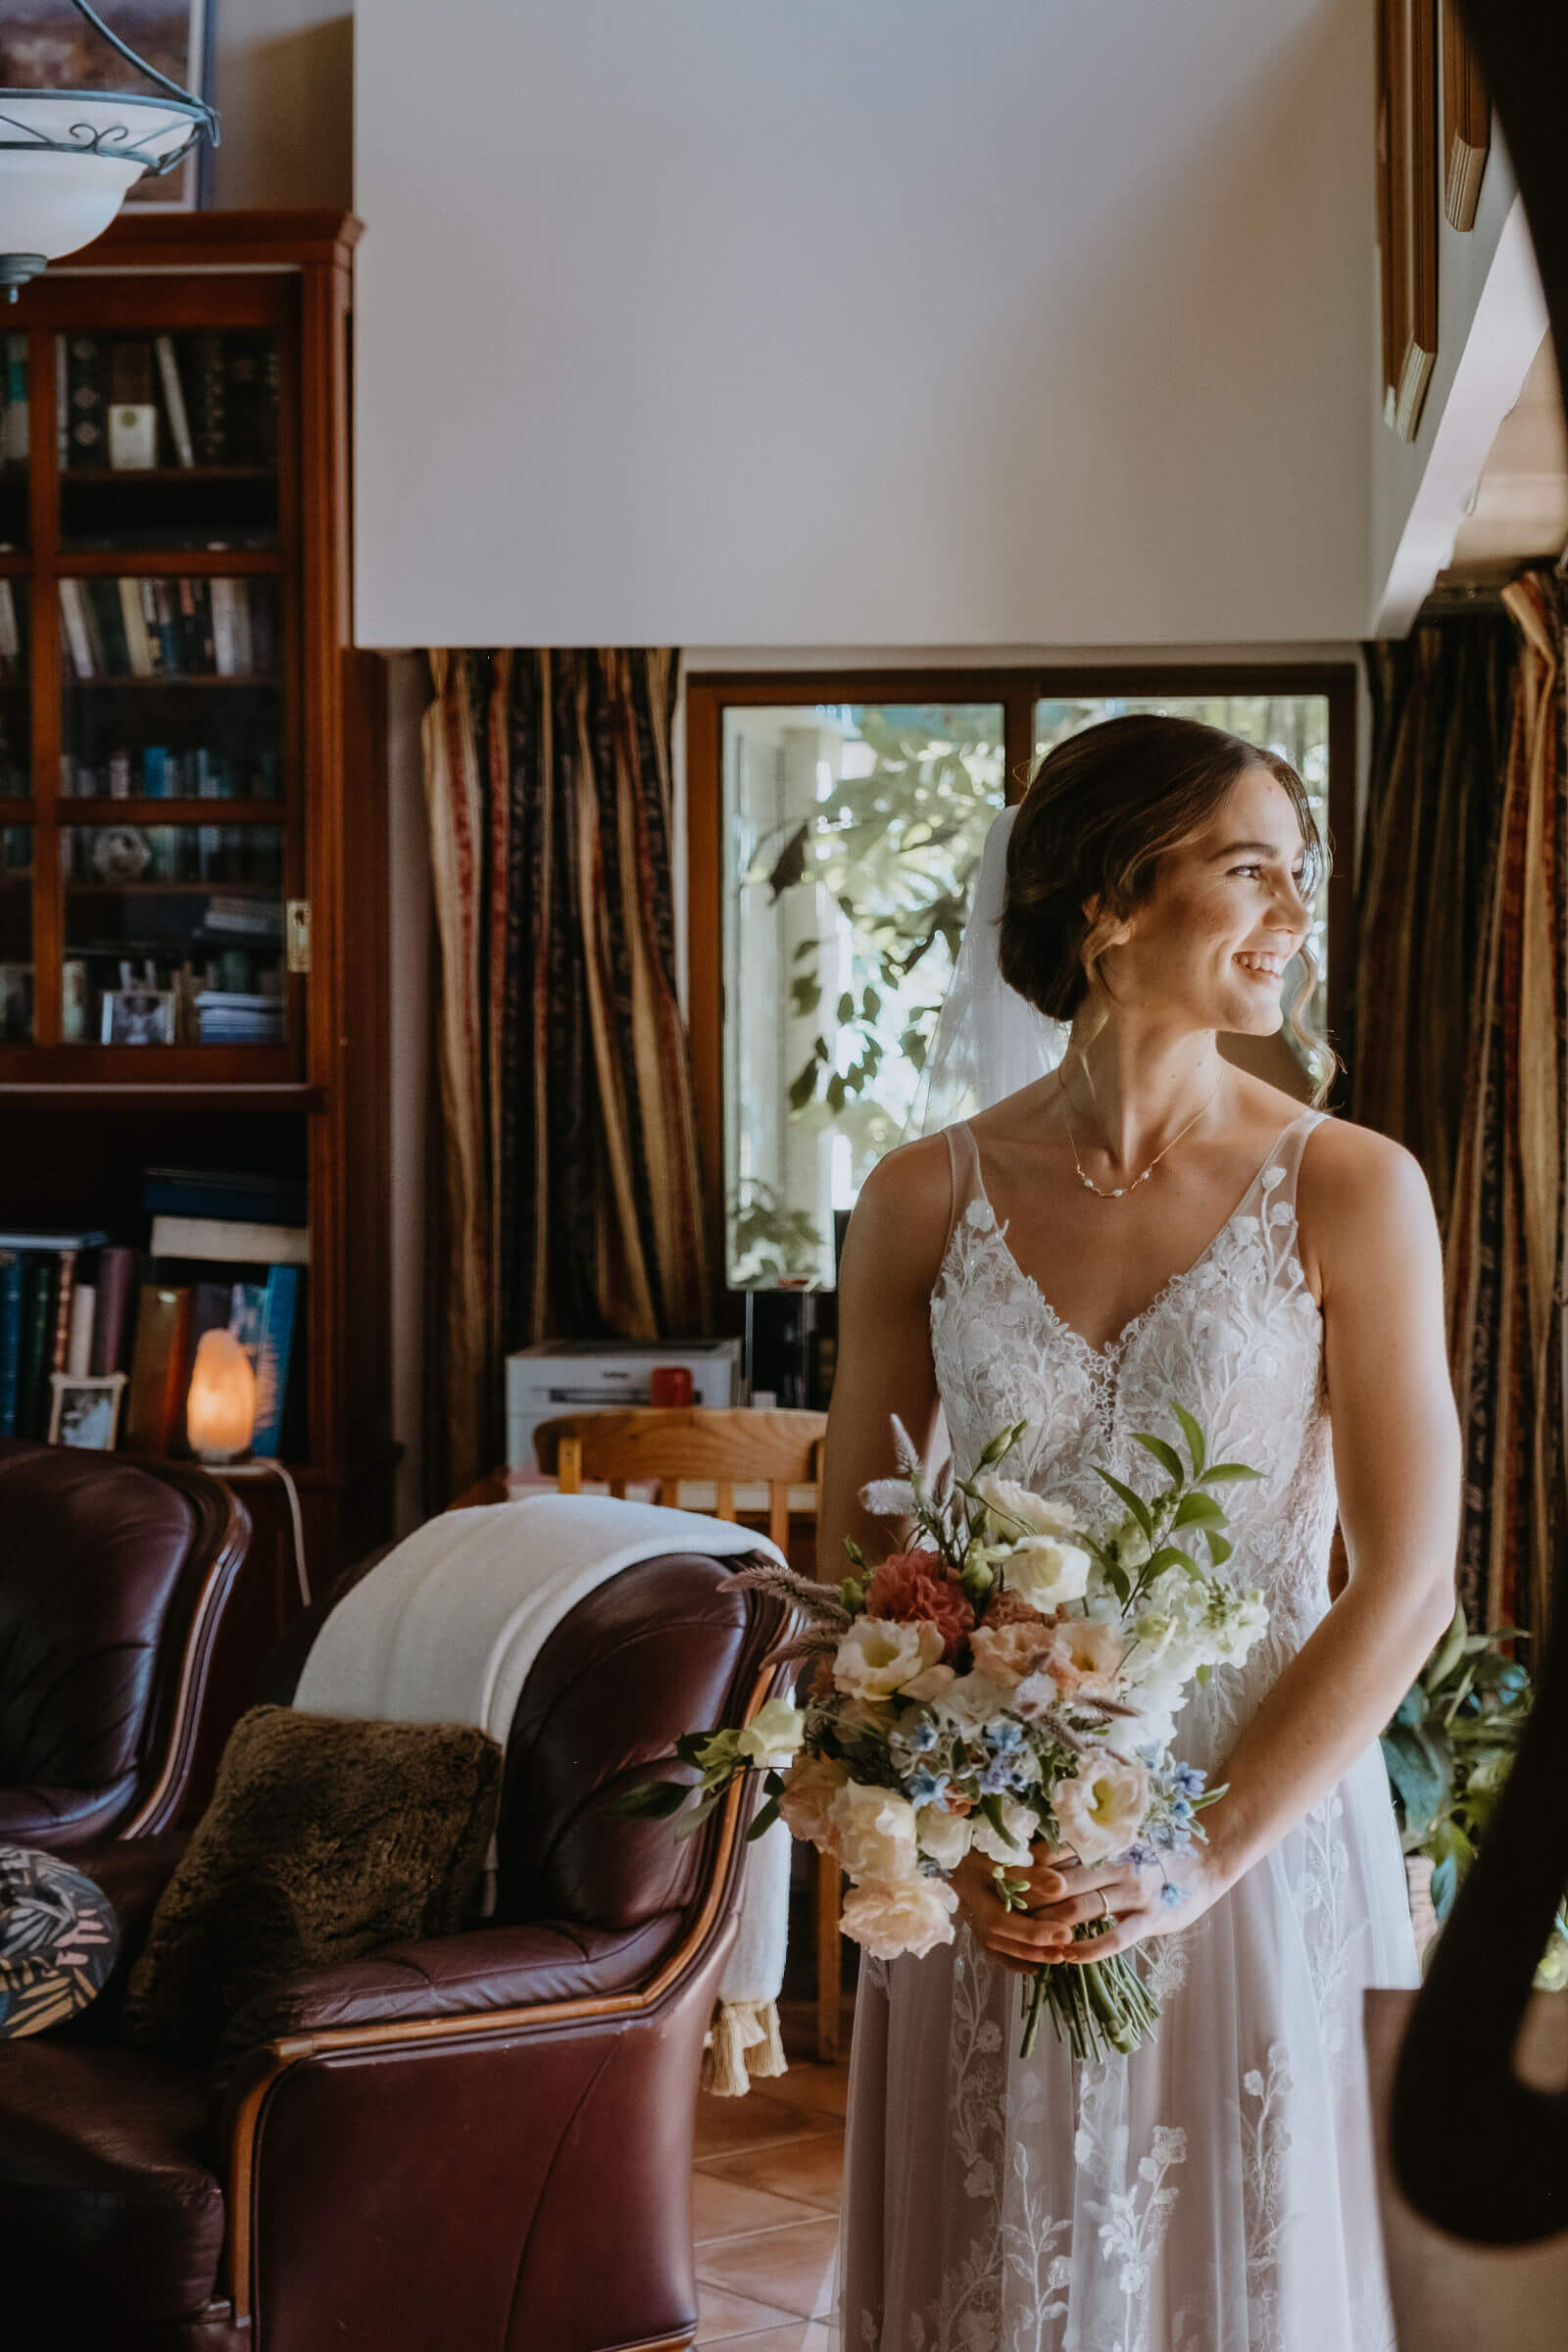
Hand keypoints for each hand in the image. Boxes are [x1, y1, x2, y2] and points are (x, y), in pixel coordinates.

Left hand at [951, 1839, 1220, 1974]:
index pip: (1055, 1854)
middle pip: (1059, 1885)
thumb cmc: (1158, 1848)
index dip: (1026, 1869)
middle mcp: (1115, 1866)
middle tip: (1005, 1913)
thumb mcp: (1122, 1837)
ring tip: (1029, 1938)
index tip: (1003, 1879)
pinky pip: (1112, 1939)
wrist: (1206, 1861)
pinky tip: (1067, 1956)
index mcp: (1105, 1843)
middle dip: (1030, 1901)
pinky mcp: (1149, 1920)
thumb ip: (1088, 1844)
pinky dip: (1086, 1950)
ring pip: (1079, 1912)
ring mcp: (1133, 1894)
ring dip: (1050, 1927)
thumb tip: (1042, 1848)